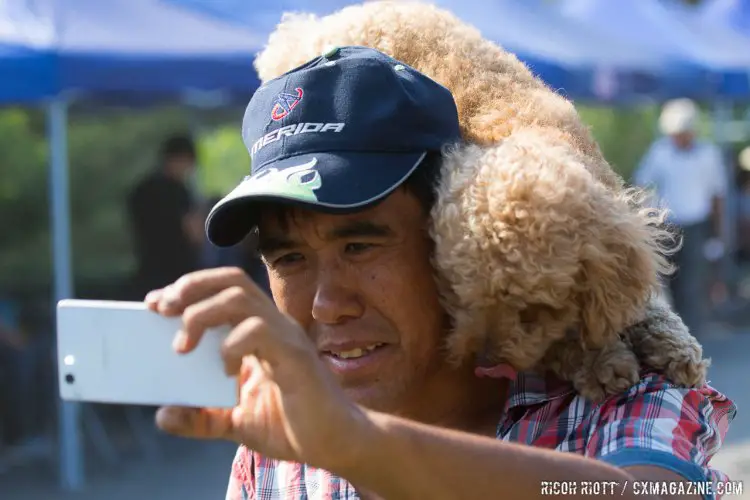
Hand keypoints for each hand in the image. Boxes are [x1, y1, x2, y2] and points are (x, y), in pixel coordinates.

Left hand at [147, 267, 370, 469]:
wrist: (337, 443)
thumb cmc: (294, 427)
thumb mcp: (236, 424)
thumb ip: (202, 418)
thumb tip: (163, 414)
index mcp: (258, 333)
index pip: (221, 292)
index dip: (187, 290)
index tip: (152, 304)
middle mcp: (272, 326)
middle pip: (230, 280)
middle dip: (190, 287)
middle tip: (161, 310)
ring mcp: (285, 336)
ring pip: (240, 298)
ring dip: (202, 314)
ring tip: (182, 345)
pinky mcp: (295, 355)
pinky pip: (259, 331)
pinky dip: (232, 345)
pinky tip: (226, 371)